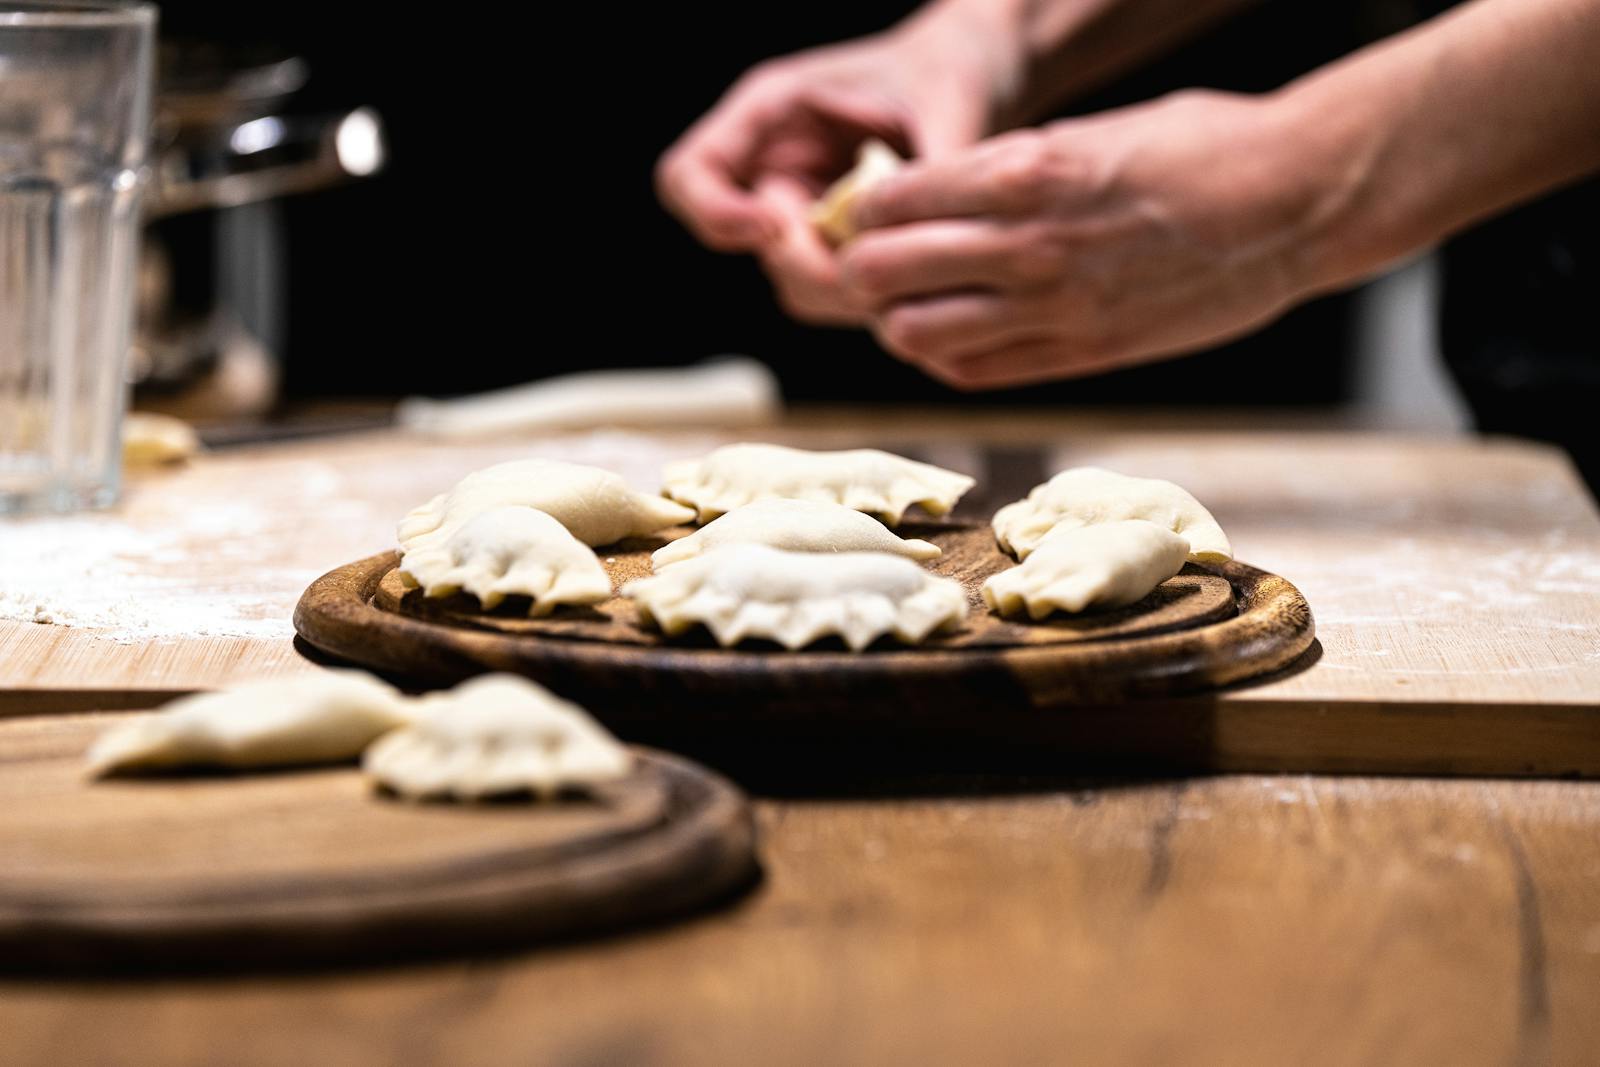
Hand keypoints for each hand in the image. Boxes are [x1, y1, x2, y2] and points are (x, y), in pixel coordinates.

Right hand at [655, 12, 1018, 323]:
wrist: (968, 84)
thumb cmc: (943, 73)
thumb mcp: (938, 100)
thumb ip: (927, 163)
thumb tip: (928, 237)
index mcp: (769, 114)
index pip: (689, 175)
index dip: (716, 213)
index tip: (770, 228)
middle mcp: (774, 172)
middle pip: (753, 249)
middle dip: (810, 268)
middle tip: (873, 269)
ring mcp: (804, 219)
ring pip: (799, 285)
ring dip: (851, 290)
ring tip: (915, 266)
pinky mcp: (841, 255)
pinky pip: (840, 296)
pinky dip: (877, 298)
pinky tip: (923, 280)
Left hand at [839, 90, 1341, 388]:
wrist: (1295, 203)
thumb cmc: (1200, 148)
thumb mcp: (1090, 130)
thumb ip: (1010, 169)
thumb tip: (944, 199)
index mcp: (1027, 170)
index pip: (890, 201)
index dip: (861, 211)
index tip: (864, 214)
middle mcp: (1030, 243)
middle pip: (884, 275)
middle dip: (862, 269)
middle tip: (869, 265)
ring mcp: (1056, 307)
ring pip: (917, 335)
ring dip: (898, 320)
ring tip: (911, 304)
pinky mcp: (1084, 353)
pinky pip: (977, 371)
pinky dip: (946, 357)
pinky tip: (954, 336)